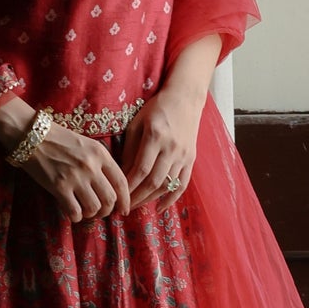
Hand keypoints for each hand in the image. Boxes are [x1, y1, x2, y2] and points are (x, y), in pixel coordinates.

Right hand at [19, 122, 131, 222]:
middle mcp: (91, 166)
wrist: (32, 135)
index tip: (124, 210)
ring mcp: (75, 177)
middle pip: (110, 199)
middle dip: (108, 211)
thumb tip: (111, 188)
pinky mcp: (59, 187)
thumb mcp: (86, 145)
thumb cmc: (59, 140)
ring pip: (94, 207)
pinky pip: (75, 211)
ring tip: (85, 211)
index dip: (125, 200)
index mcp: (100, 154)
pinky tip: (73, 213)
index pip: (121, 182)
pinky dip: (76, 216)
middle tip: (101, 212)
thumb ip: (100, 163)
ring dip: (91, 214)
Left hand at [120, 86, 202, 210]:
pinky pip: (182, 184)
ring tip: (135, 206)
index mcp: (156, 136)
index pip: (141, 169)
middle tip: (123, 206)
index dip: (129, 186)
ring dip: (150, 199)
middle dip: (136, 197)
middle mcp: (172, 148)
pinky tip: (159, 208)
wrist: (185, 99)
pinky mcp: (191, 160)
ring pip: (167, 185)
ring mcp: (183, 155)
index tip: (117, 195)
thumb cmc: (156, 109)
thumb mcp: (137, 124)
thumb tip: (121, 174)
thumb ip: (129, 149)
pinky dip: (171, 199)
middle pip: (153, 181)